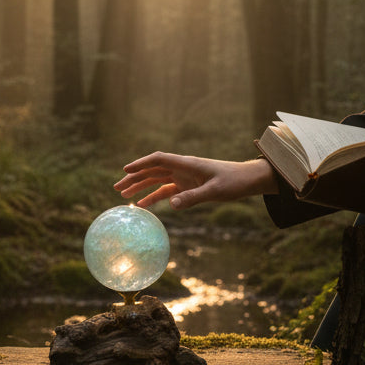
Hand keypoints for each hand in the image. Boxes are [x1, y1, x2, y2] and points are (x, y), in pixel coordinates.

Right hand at [114, 152, 277, 210]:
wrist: (248, 180)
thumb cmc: (234, 182)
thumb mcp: (215, 191)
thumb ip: (193, 198)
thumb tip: (172, 205)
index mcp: (187, 164)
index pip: (158, 160)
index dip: (141, 164)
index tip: (125, 170)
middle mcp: (182, 168)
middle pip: (152, 170)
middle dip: (134, 177)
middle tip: (116, 188)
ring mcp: (184, 177)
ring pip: (156, 180)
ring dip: (140, 187)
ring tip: (123, 196)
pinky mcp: (188, 186)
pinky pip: (166, 190)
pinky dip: (154, 196)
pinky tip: (143, 205)